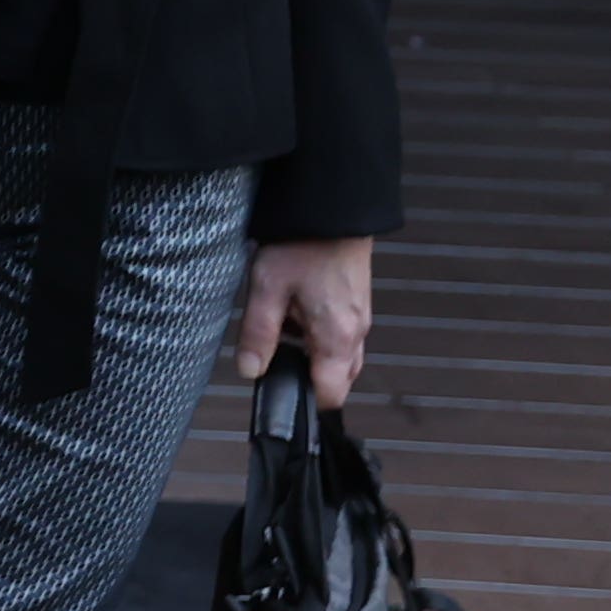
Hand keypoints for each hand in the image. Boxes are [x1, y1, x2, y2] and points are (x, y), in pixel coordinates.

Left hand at [232, 236, 373, 409]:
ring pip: (340, 357)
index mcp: (338, 338)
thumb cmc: (301, 246)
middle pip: (339, 379)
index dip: (305, 402)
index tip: (279, 396)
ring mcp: (360, 318)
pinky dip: (318, 335)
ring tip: (280, 329)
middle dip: (308, 379)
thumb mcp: (267, 289)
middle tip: (275, 361)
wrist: (331, 208)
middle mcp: (357, 334)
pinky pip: (341, 335)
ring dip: (312, 355)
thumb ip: (258, 334)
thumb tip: (249, 372)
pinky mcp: (356, 304)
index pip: (331, 395)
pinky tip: (294, 312)